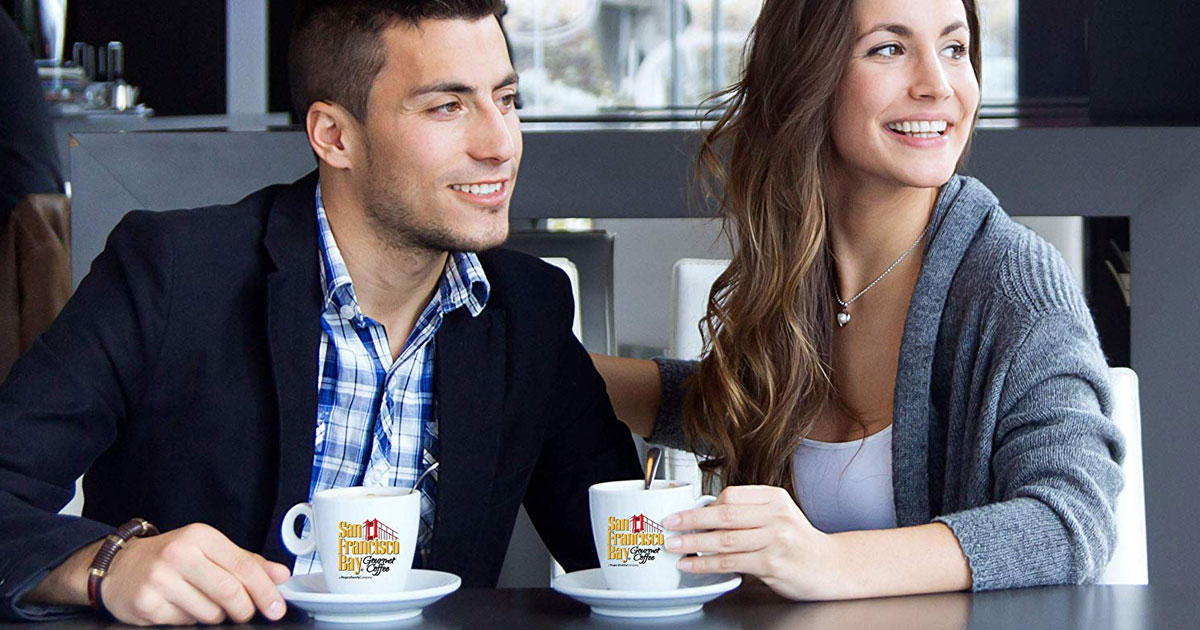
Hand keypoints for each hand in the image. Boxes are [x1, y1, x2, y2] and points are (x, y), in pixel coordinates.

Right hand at [100, 523, 290, 624]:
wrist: (120, 566)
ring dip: (217, 616)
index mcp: (200, 536)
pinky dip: (192, 621)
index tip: (277, 606)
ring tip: (205, 603)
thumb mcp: (208, 549)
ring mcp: (160, 580)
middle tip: (246, 613)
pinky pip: (185, 623)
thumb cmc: (169, 557)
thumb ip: (245, 562)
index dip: (265, 590)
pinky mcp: (147, 604)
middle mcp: (179, 554)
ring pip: (210, 613)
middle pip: (229, 592)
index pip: (243, 566)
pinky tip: (182, 607)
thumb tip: (279, 575)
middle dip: (245, 609)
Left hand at [661, 485, 841, 599]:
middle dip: (691, 520)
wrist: (830, 567)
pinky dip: (707, 564)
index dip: (703, 505)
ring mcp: (775, 540)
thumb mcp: (777, 516)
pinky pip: (731, 563)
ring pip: (724, 539)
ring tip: (674, 546)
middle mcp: (776, 516)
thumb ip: (747, 513)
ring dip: (694, 543)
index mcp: (774, 498)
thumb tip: (704, 516)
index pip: (731, 495)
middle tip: (669, 523)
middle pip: (724, 515)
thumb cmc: (798, 542)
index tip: (683, 511)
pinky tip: (692, 565)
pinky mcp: (772, 563)